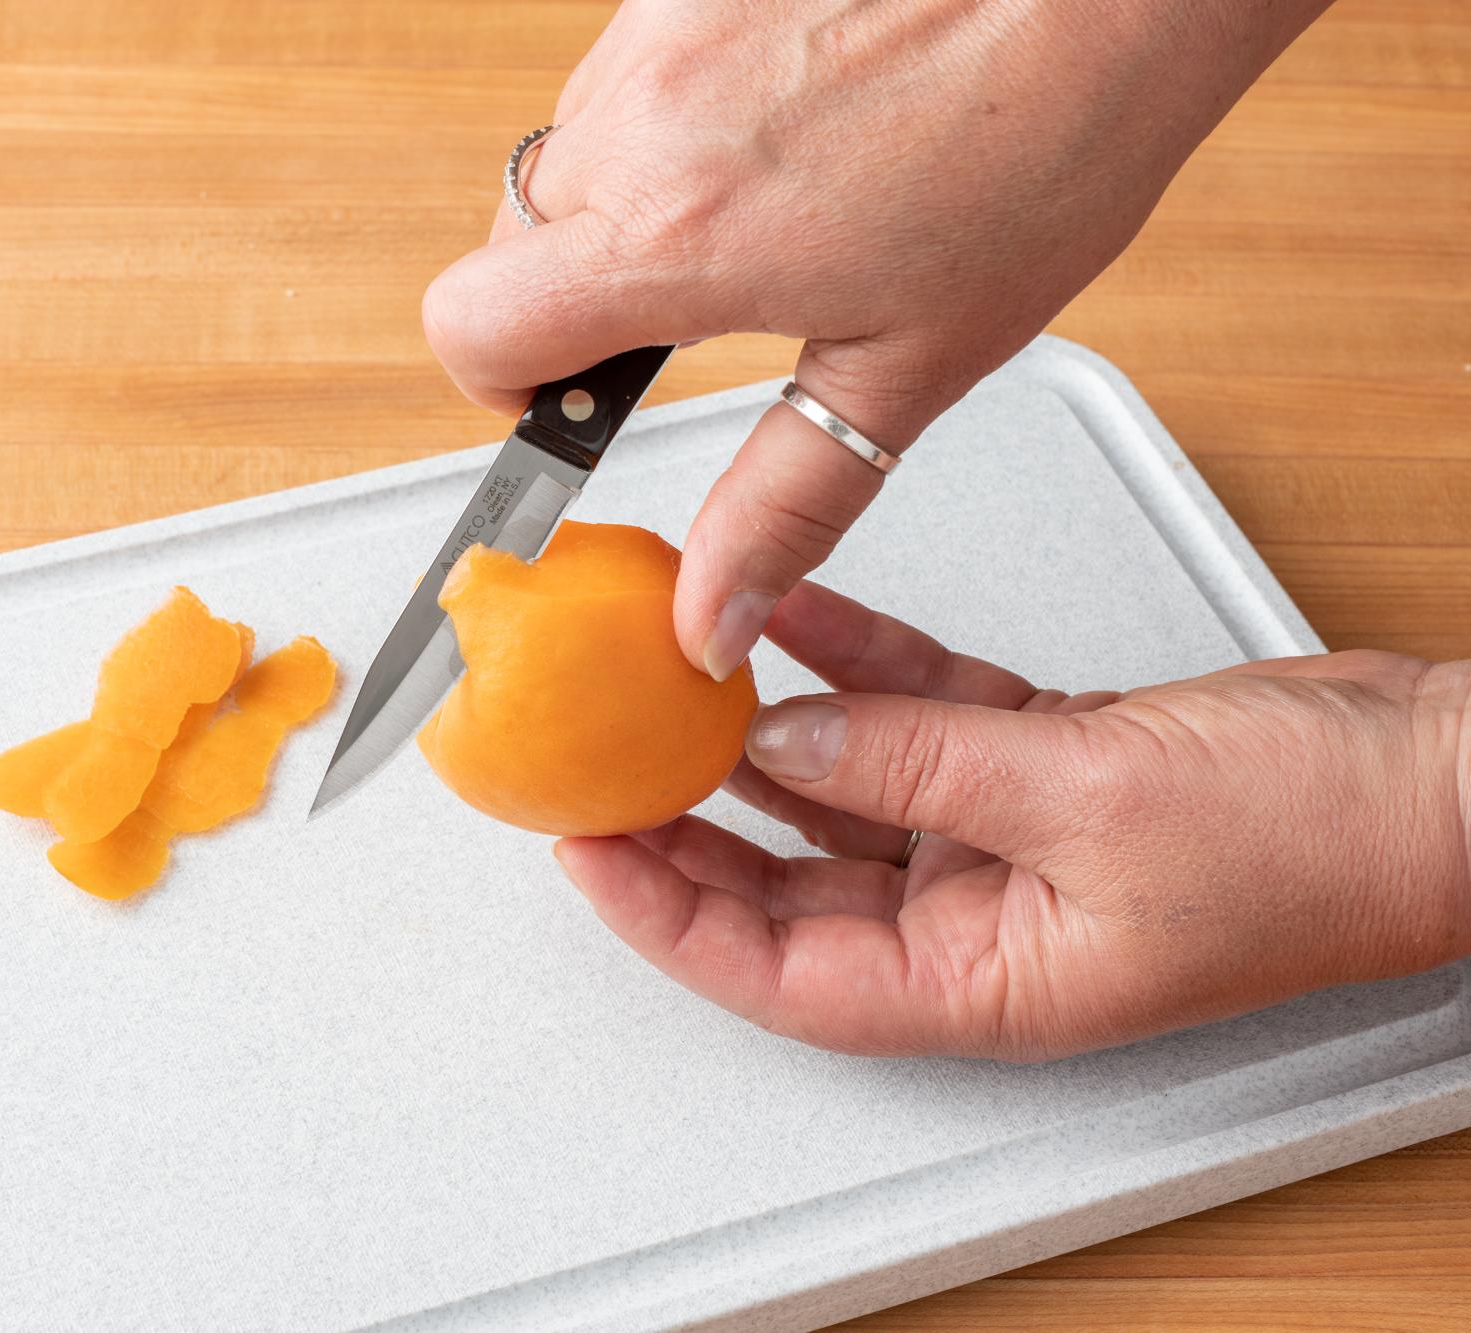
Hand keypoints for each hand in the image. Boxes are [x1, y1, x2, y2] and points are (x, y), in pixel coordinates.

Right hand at [424, 0, 1331, 679]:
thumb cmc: (1042, 145)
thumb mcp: (909, 366)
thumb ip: (781, 505)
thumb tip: (707, 618)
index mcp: (676, 239)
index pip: (471, 329)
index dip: (503, 387)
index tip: (575, 406)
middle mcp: (639, 120)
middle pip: (509, 248)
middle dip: (576, 299)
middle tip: (696, 314)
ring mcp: (655, 27)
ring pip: (566, 156)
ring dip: (625, 203)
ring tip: (764, 206)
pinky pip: (627, 72)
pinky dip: (670, 118)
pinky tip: (777, 126)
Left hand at [554, 584, 1470, 1059]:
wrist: (1442, 775)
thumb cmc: (1318, 840)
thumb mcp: (1086, 795)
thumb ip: (914, 766)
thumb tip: (780, 742)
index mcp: (985, 981)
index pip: (779, 973)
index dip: (670, 918)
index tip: (587, 850)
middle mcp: (982, 921)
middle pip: (791, 882)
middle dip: (689, 821)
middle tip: (601, 758)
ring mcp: (1007, 837)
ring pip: (844, 785)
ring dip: (763, 728)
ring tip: (672, 669)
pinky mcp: (1041, 762)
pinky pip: (918, 712)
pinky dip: (860, 664)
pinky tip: (795, 613)